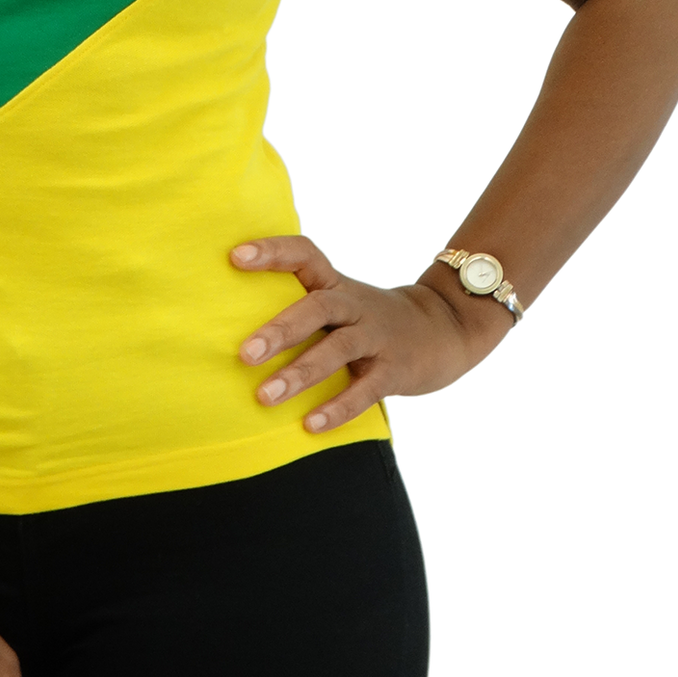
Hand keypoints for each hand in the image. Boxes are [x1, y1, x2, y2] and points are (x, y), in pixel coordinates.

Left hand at [230, 236, 510, 429]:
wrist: (446, 329)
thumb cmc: (370, 320)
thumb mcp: (341, 302)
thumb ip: (300, 307)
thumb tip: (230, 330)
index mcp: (335, 284)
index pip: (304, 254)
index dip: (272, 251)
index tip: (235, 256)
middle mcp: (355, 305)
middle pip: (317, 307)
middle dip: (280, 330)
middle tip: (244, 354)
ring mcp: (378, 336)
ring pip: (337, 350)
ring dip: (300, 373)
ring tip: (265, 397)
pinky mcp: (396, 369)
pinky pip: (365, 390)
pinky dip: (337, 408)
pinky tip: (309, 425)